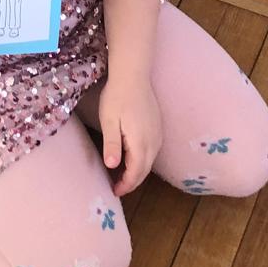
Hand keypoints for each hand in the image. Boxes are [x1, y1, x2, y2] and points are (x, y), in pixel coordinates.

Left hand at [98, 75, 162, 196]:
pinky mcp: (158, 127)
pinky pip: (152, 150)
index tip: (115, 192)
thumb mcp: (109, 121)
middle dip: (132, 181)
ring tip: (122, 176)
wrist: (133, 75)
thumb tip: (112, 166)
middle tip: (117, 188)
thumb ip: (112, 144)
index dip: (126, 185)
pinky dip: (143, 160)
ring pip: (150, 161)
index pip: (136, 172)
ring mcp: (158, 133)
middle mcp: (153, 141)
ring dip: (138, 171)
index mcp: (140, 141)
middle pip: (145, 169)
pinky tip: (132, 158)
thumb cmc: (117, 97)